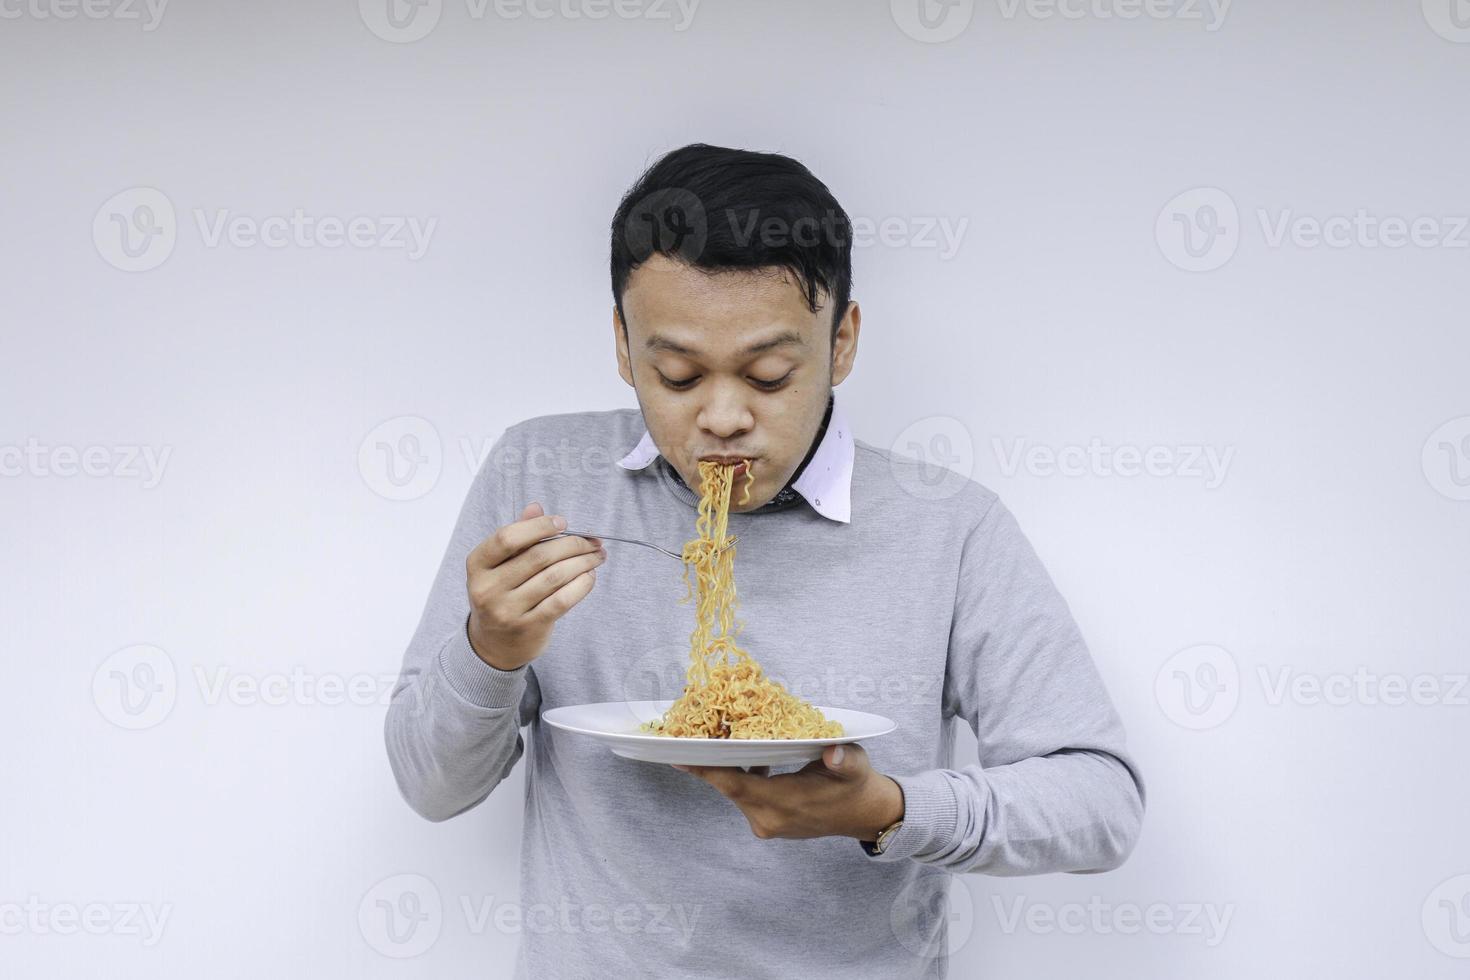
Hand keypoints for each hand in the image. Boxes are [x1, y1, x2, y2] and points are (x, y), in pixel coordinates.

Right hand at [465, 502, 605, 670]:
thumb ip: (518, 535)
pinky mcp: (528, 627)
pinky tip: (590, 576)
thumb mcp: (500, 565)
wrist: (494, 645)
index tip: (563, 523)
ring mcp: (506, 610)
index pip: (507, 537)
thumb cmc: (502, 594)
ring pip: (554, 577)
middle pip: (538, 556)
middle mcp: (487, 588)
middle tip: (593, 541)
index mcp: (477, 565)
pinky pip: (562, 600)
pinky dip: (581, 585)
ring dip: (582, 563)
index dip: (539, 526)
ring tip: (597, 556)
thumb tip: (537, 507)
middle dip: (572, 544)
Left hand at [672, 742, 904, 841]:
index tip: (679, 755)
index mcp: (786, 804)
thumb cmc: (857, 785)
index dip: (706, 770)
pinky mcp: (768, 823)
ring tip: (714, 739)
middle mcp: (769, 819)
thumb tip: (834, 753)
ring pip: (735, 792)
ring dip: (725, 768)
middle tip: (689, 735)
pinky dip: (739, 776)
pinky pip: (745, 796)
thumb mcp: (855, 766)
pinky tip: (744, 756)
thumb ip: (843, 760)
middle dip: (708, 763)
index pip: (736, 786)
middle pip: (728, 788)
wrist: (865, 815)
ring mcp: (767, 824)